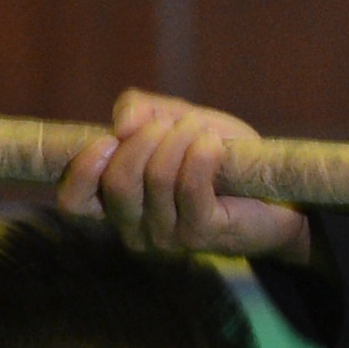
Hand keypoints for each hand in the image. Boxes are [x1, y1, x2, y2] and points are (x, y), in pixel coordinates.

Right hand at [57, 90, 313, 261]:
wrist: (274, 191)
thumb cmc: (217, 157)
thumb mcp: (173, 122)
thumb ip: (140, 110)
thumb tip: (122, 125)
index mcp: (120, 205)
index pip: (74, 202)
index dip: (82, 169)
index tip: (108, 139)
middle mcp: (137, 228)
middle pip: (119, 182)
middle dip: (145, 139)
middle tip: (175, 123)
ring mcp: (169, 237)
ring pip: (157, 178)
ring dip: (180, 139)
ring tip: (202, 131)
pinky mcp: (202, 234)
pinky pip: (189, 187)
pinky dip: (200, 155)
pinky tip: (214, 145)